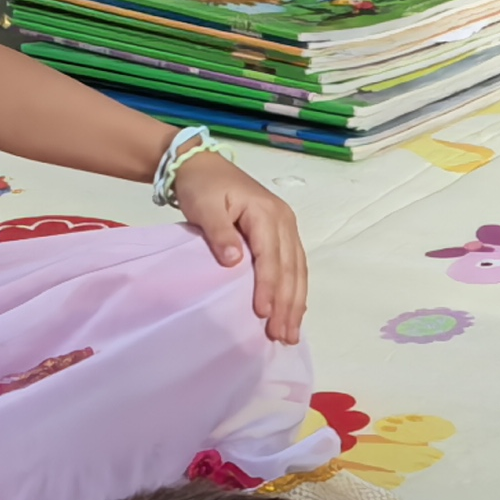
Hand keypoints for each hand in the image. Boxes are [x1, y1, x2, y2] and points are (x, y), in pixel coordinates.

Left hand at [174, 149, 307, 343]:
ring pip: (297, 270)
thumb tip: (235, 262)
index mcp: (265, 213)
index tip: (263, 314)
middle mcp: (284, 221)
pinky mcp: (283, 234)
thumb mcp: (204, 206)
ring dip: (296, 303)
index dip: (268, 286)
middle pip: (290, 268)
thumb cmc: (202, 187)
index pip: (270, 257)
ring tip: (291, 333)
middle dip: (288, 304)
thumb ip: (219, 234)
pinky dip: (295, 291)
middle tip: (282, 335)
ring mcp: (287, 227)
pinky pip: (294, 266)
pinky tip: (294, 311)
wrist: (201, 164)